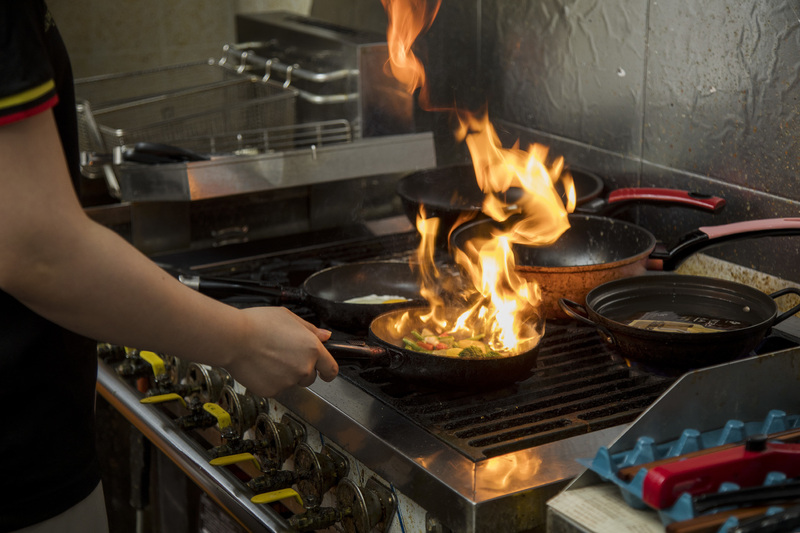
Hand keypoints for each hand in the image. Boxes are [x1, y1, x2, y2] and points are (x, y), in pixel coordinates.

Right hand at [223, 307, 338, 397]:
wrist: (233, 338)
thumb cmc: (257, 324)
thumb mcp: (288, 317)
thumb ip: (310, 329)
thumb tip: (325, 336)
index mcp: (312, 348)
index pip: (331, 369)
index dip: (328, 371)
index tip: (325, 372)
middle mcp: (304, 367)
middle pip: (310, 377)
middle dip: (300, 370)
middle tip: (283, 356)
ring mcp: (288, 381)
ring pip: (291, 382)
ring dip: (285, 375)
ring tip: (267, 358)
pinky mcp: (272, 391)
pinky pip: (276, 388)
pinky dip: (270, 381)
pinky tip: (260, 366)